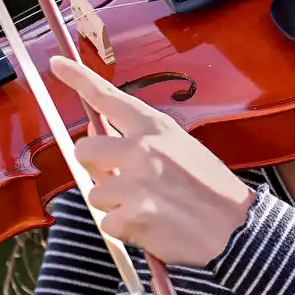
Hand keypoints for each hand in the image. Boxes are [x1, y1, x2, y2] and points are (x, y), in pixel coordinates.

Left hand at [49, 54, 256, 266]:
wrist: (238, 229)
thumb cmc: (210, 190)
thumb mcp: (181, 149)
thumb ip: (140, 142)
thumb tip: (98, 143)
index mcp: (156, 127)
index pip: (108, 96)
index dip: (78, 78)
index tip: (55, 64)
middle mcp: (142, 149)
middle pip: (83, 151)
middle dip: (95, 169)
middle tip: (121, 182)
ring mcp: (135, 182)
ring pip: (94, 193)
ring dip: (114, 205)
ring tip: (149, 208)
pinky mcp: (133, 216)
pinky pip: (107, 223)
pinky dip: (124, 230)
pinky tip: (152, 227)